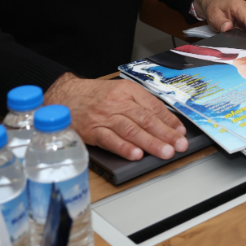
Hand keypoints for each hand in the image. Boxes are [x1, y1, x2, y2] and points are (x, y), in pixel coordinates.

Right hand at [44, 73, 187, 160]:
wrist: (65, 96)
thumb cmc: (96, 96)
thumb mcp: (120, 91)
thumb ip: (140, 104)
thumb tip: (164, 121)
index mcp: (128, 91)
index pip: (153, 106)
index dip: (169, 120)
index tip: (181, 132)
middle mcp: (118, 103)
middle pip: (145, 119)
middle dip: (165, 133)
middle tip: (179, 145)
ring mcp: (105, 117)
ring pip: (131, 130)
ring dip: (150, 142)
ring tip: (165, 151)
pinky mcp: (92, 131)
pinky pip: (110, 140)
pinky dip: (124, 148)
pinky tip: (136, 155)